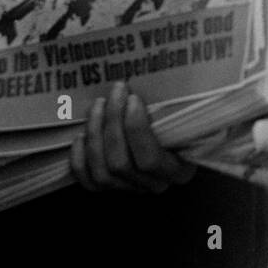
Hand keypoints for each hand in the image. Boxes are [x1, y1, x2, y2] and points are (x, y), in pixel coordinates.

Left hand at [69, 81, 196, 193]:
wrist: (170, 136)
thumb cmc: (183, 119)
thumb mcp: (188, 117)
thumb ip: (178, 110)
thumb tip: (177, 78)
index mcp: (179, 170)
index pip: (150, 159)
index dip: (136, 130)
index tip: (133, 99)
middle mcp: (154, 184)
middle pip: (121, 163)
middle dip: (113, 124)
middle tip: (115, 93)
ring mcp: (130, 188)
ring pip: (102, 172)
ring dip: (95, 136)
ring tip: (97, 105)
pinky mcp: (109, 189)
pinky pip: (88, 182)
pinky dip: (80, 160)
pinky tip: (81, 136)